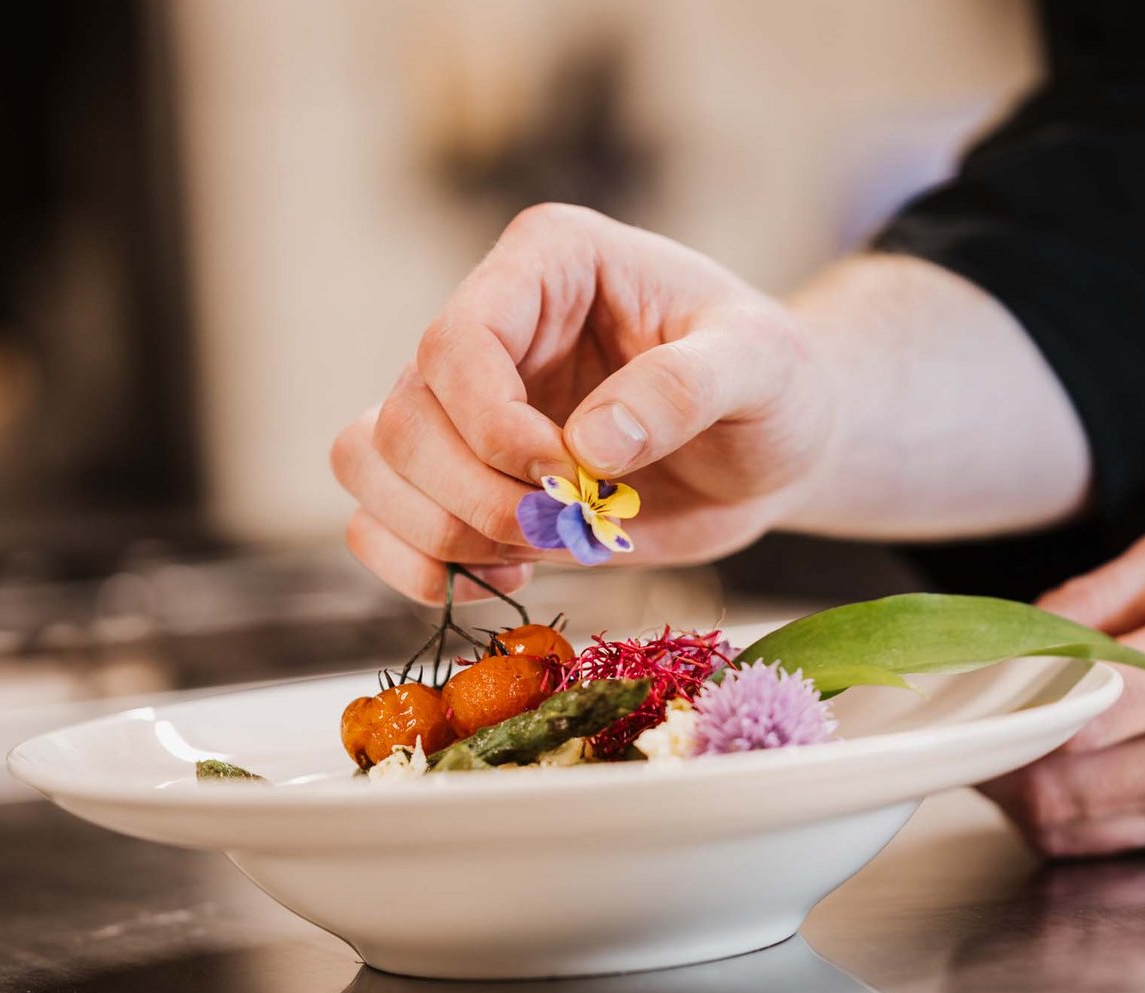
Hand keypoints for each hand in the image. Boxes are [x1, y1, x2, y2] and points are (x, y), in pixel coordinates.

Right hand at [332, 204, 833, 602]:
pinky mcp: (462, 470)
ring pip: (370, 463)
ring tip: (531, 554)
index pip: (457, 340)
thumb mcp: (759, 368)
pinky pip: (377, 517)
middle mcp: (488, 323)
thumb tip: (592, 444)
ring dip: (437, 533)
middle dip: (476, 497)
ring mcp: (465, 402)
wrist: (774, 445)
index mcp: (549, 263)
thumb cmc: (775, 384)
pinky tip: (501, 578)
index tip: (568, 478)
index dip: (493, 427)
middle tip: (567, 526)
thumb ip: (683, 387)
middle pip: (404, 418)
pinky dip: (417, 563)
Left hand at [980, 522, 1144, 856]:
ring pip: (1090, 831)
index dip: (1002, 714)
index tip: (958, 697)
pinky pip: (1136, 840)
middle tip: (961, 733)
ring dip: (1027, 802)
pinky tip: (1063, 775)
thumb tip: (1010, 639)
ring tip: (1000, 753)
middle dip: (995, 768)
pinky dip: (1083, 818)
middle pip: (1066, 790)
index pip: (1076, 715)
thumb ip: (1092, 602)